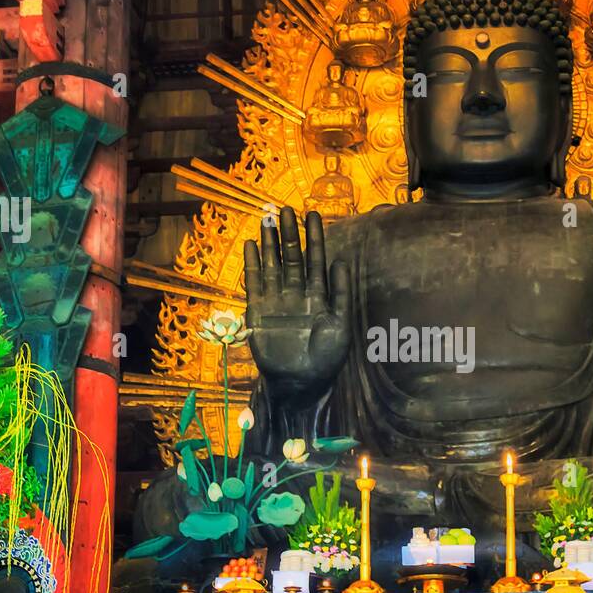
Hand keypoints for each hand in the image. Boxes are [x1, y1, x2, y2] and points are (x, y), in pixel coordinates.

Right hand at [244, 208, 350, 400]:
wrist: (301, 382)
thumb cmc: (326, 358)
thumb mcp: (340, 324)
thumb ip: (339, 293)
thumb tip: (340, 261)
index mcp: (319, 296)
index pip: (316, 260)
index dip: (315, 238)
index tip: (313, 214)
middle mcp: (297, 294)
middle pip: (292, 257)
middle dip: (289, 234)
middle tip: (286, 209)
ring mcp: (277, 301)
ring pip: (273, 266)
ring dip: (270, 244)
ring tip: (267, 220)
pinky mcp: (258, 311)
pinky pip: (255, 284)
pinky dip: (253, 265)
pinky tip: (252, 245)